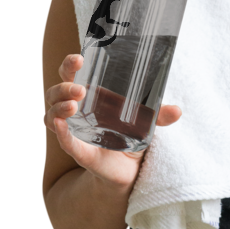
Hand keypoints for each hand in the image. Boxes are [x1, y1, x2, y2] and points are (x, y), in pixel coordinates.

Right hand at [43, 53, 182, 191]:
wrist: (129, 169)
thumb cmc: (130, 136)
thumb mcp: (146, 122)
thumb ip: (159, 115)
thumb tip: (177, 111)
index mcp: (90, 96)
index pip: (70, 74)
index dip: (69, 64)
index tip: (79, 58)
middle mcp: (76, 110)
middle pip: (56, 92)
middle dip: (65, 86)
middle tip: (81, 89)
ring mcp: (73, 130)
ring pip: (52, 114)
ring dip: (59, 107)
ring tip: (74, 105)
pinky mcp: (77, 151)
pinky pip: (63, 140)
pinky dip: (60, 132)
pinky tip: (62, 123)